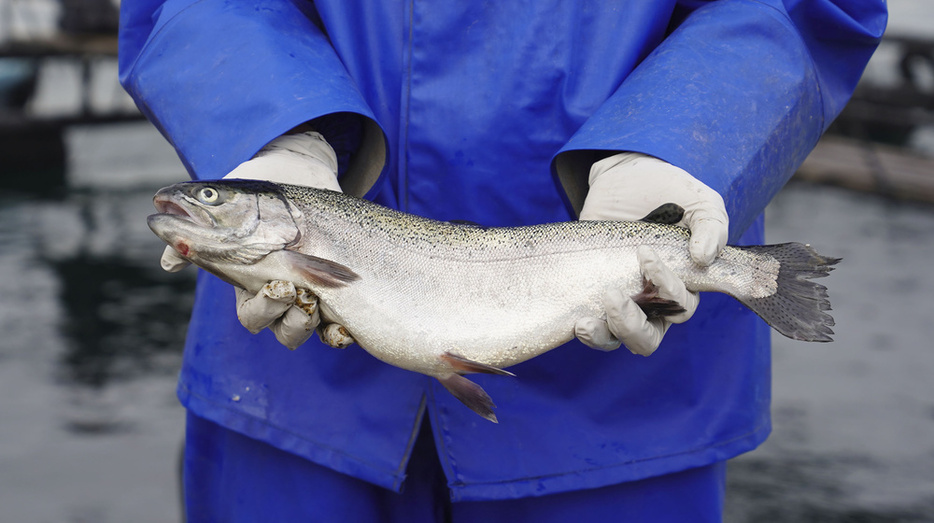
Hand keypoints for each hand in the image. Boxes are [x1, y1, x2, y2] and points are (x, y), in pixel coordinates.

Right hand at [159, 131, 353, 348]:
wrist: (298, 175)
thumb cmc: (258, 197)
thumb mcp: (227, 206)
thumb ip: (198, 232)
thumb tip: (168, 265)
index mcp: (253, 284)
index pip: (253, 314)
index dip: (262, 309)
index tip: (274, 284)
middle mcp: (280, 298)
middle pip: (275, 325)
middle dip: (279, 310)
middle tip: (285, 286)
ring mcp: (307, 298)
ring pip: (300, 332)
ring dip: (303, 321)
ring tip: (310, 297)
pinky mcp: (336, 296)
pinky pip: (335, 331)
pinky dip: (337, 335)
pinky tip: (342, 328)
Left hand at [575, 152, 727, 355]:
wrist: (623, 177)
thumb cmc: (668, 193)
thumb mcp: (699, 202)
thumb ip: (711, 227)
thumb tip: (703, 258)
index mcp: (681, 286)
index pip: (680, 307)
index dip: (667, 291)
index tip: (646, 256)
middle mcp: (652, 302)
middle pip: (647, 338)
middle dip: (631, 326)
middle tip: (612, 295)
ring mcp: (621, 300)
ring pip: (617, 338)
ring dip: (603, 334)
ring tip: (586, 321)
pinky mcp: (592, 294)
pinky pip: (593, 328)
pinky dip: (587, 332)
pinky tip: (577, 321)